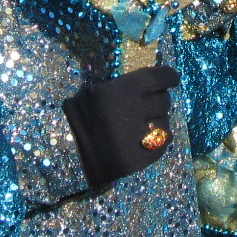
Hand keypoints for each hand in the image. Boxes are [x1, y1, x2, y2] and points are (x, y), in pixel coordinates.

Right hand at [62, 65, 179, 189]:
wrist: (64, 152)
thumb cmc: (77, 117)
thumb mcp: (94, 91)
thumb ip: (122, 86)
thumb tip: (152, 82)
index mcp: (121, 90)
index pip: (158, 78)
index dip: (169, 77)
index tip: (172, 78)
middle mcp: (133, 112)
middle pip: (163, 100)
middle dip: (159, 100)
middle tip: (151, 102)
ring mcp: (137, 138)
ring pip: (165, 123)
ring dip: (158, 120)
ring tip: (145, 123)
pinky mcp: (139, 160)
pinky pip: (162, 146)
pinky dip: (159, 141)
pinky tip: (149, 138)